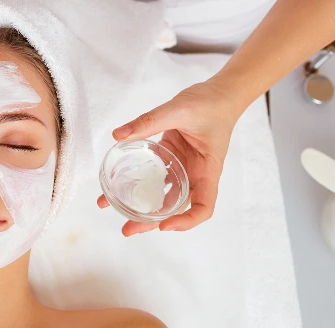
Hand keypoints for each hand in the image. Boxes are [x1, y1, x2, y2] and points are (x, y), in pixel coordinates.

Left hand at [97, 79, 245, 235]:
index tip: (164, 225)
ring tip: (114, 210)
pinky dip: (139, 181)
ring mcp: (183, 167)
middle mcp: (195, 174)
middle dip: (152, 222)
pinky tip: (118, 183)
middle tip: (127, 229)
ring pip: (163, 194)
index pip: (204, 206)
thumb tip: (119, 134)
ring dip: (141, 205)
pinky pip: (155, 175)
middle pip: (177, 208)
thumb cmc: (211, 103)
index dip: (186, 221)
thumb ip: (149, 121)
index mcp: (207, 170)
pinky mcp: (171, 158)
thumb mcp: (179, 109)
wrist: (220, 93)